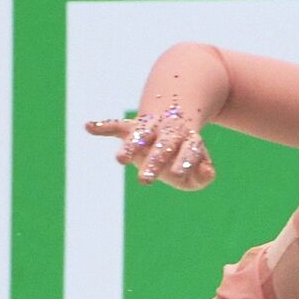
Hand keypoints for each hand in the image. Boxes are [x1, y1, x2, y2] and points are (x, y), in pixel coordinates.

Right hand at [85, 103, 215, 190]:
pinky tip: (88, 127)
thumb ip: (204, 175)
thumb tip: (209, 172)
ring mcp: (150, 129)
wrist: (176, 118)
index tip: (178, 173)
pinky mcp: (132, 127)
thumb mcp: (198, 168)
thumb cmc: (185, 155)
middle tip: (145, 181)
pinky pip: (117, 125)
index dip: (185, 160)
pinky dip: (104, 126)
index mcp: (188, 140)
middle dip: (154, 162)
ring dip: (129, 147)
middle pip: (163, 146)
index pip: (189, 150)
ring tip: (119, 160)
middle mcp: (169, 132)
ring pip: (140, 135)